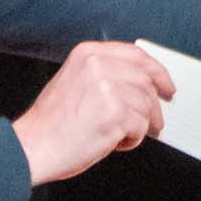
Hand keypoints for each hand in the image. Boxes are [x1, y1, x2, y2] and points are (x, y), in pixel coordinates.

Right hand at [12, 41, 176, 186]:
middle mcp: (98, 65)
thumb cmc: (51, 124)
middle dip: (154, 106)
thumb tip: (139, 86)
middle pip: (146, 81)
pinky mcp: (115, 114)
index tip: (166, 86)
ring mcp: (108, 88)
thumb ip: (103, 74)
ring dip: (139, 126)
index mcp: (88, 54)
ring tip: (118, 136)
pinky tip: (113, 142)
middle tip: (156, 123)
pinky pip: (140, 126)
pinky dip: (132, 139)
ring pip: (146, 105)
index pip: (135, 55)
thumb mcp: (73, 81)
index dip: (157, 71)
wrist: (33, 146)